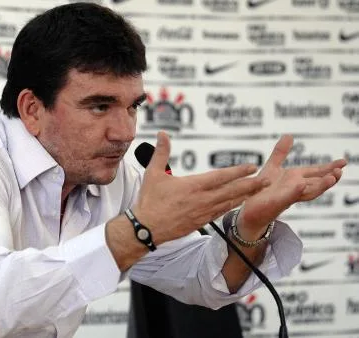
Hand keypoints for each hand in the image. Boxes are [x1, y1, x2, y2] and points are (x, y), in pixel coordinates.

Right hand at [133, 132, 269, 244]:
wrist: (146, 229)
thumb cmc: (149, 201)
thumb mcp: (153, 173)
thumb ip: (161, 152)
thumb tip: (163, 134)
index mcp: (193, 186)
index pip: (221, 177)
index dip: (238, 171)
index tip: (252, 167)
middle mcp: (202, 200)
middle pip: (232, 191)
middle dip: (251, 184)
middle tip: (268, 179)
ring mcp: (203, 212)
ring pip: (230, 203)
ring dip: (246, 195)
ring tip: (260, 190)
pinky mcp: (201, 222)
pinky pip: (221, 213)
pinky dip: (233, 206)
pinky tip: (240, 203)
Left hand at [238, 135, 345, 239]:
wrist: (249, 209)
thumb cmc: (262, 190)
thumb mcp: (272, 167)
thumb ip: (281, 153)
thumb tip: (289, 135)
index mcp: (295, 179)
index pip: (316, 173)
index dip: (329, 168)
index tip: (343, 162)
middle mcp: (294, 189)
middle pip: (316, 184)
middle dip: (329, 178)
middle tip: (340, 171)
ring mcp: (286, 197)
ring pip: (307, 193)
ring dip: (319, 186)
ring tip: (331, 178)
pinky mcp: (275, 203)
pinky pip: (286, 197)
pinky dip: (295, 191)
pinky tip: (301, 184)